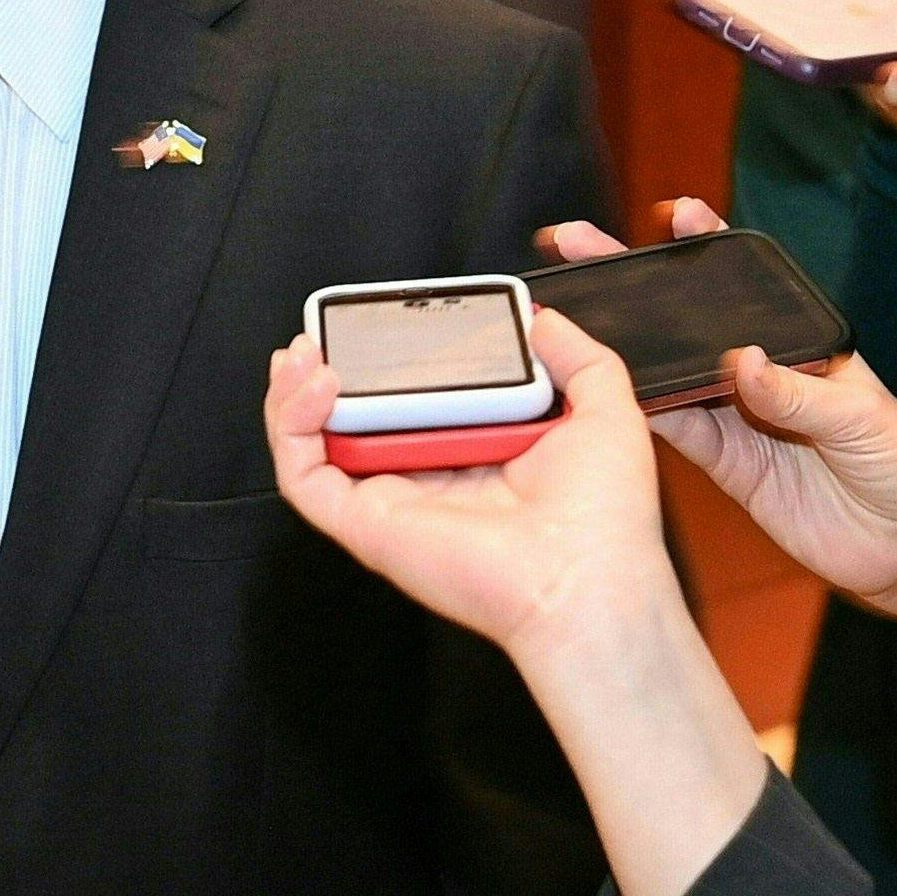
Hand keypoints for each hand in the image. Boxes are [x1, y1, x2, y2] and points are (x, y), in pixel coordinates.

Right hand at [267, 307, 675, 661]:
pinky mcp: (366, 523)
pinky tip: (316, 385)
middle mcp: (425, 478)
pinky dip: (291, 427)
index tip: (387, 321)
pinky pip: (303, 476)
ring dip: (293, 392)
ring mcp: (391, 501)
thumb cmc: (606, 518)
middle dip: (325, 370)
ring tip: (306, 350)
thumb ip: (576, 356)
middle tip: (327, 330)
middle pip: (353, 419)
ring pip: (314, 444)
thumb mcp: (605, 408)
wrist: (592, 575)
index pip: (411, 400)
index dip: (387, 360)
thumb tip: (540, 320)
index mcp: (473, 454)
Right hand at [540, 204, 896, 639]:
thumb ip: (797, 391)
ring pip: (668, 370)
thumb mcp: (863, 417)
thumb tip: (741, 362)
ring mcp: (740, 417)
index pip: (749, 284)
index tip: (676, 214)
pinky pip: (675, 429)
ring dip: (623, 343)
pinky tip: (602, 384)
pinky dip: (640, 410)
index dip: (709, 246)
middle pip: (689, 321)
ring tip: (569, 310)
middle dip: (638, 285)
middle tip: (581, 248)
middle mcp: (763, 372)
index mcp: (802, 341)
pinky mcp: (728, 464)